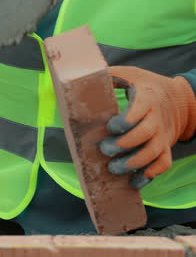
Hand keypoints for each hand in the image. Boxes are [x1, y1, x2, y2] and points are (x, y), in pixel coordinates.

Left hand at [99, 66, 195, 188]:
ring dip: (132, 164)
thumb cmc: (144, 85)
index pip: (139, 111)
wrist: (179, 97)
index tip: (110, 127)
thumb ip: (107, 75)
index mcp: (146, 98)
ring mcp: (163, 135)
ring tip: (113, 169)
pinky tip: (133, 181)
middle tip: (104, 150)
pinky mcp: (166, 147)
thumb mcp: (128, 74)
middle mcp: (157, 118)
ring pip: (153, 153)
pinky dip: (149, 175)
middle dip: (122, 146)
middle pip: (144, 135)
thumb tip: (77, 78)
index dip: (124, 122)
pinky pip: (163, 164)